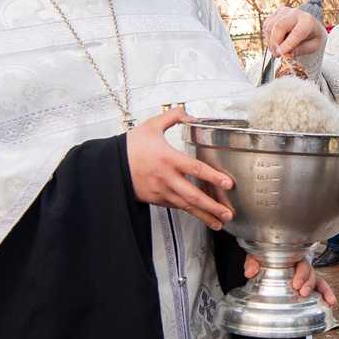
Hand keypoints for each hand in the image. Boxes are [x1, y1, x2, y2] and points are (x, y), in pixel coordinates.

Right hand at [127, 107, 234, 227]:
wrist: (111, 166)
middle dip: (212, 206)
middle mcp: (165, 178)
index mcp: (167, 158)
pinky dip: (189, 212)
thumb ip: (173, 116)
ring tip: (219, 222)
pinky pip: (176, 206)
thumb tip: (191, 115)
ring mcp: (161, 191)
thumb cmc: (130, 147)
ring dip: (204, 215)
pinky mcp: (156, 199)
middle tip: (227, 213)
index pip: (195, 169)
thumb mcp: (152, 126)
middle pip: (193, 195)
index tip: (227, 183)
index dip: (213, 177)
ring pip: (186, 206)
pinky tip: (201, 216)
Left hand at [244, 254, 338, 307]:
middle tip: (302, 292)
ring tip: (326, 301)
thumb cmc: (265, 261)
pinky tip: (331, 303)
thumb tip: (249, 273)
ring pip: (318, 281)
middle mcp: (301, 267)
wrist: (266, 266)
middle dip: (308, 283)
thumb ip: (253, 263)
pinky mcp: (309, 286)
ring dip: (323, 291)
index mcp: (291, 258)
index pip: (300, 263)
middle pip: (310, 273)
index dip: (300, 274)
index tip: (295, 284)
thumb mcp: (257, 259)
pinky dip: (327, 295)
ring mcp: (306, 277)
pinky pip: (321, 289)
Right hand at [262, 8, 326, 71]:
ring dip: (270, 42)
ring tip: (277, 50)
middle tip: (277, 55)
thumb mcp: (313, 46)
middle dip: (275, 43)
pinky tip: (276, 41)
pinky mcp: (276, 13)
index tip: (280, 53)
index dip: (287, 44)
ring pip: (270, 27)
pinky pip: (266, 26)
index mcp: (308, 21)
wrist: (311, 25)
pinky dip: (268, 37)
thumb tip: (287, 54)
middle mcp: (296, 13)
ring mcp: (284, 11)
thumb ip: (300, 50)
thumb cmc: (313, 37)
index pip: (296, 32)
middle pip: (279, 26)